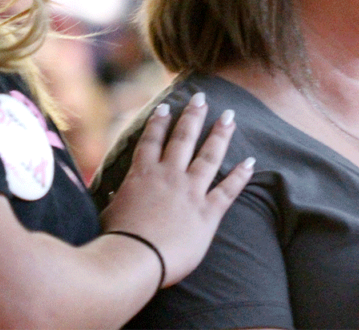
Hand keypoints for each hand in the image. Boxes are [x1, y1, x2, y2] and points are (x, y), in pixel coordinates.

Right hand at [100, 92, 253, 286]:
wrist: (133, 260)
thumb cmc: (115, 240)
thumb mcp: (108, 213)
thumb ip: (116, 198)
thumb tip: (114, 192)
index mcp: (142, 175)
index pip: (151, 141)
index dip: (159, 122)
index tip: (166, 106)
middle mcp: (169, 176)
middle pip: (183, 139)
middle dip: (193, 116)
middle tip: (202, 97)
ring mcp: (190, 192)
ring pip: (209, 156)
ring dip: (220, 134)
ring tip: (229, 116)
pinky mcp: (207, 213)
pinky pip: (227, 190)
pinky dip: (240, 176)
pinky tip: (250, 162)